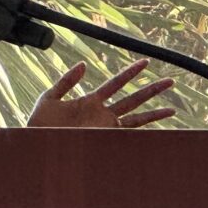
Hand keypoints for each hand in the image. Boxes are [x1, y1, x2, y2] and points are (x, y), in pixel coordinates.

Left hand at [27, 59, 176, 128]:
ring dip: (153, 114)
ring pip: (135, 118)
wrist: (34, 146)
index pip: (116, 84)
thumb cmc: (38, 125)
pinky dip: (139, 135)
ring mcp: (103, 128)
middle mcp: (101, 115)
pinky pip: (124, 137)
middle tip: (171, 81)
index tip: (146, 62)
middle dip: (151, 91)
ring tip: (172, 110)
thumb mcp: (49, 98)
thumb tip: (84, 64)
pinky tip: (155, 135)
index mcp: (90, 101)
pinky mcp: (101, 141)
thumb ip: (65, 81)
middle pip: (132, 100)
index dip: (130, 73)